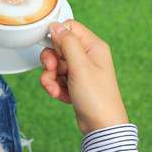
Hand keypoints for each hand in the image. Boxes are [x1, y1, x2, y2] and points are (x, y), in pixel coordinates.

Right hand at [40, 20, 128, 134]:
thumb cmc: (97, 98)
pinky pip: (56, 77)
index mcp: (93, 46)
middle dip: (50, 62)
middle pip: (58, 47)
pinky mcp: (74, 82)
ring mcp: (80, 70)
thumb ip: (67, 43)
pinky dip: (55, 86)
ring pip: (55, 64)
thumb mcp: (80, 66)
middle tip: (52, 69)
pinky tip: (62, 95)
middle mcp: (87, 55)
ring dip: (50, 78)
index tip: (52, 49)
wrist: (101, 126)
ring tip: (56, 90)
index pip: (70, 28)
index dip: (57, 36)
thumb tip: (55, 25)